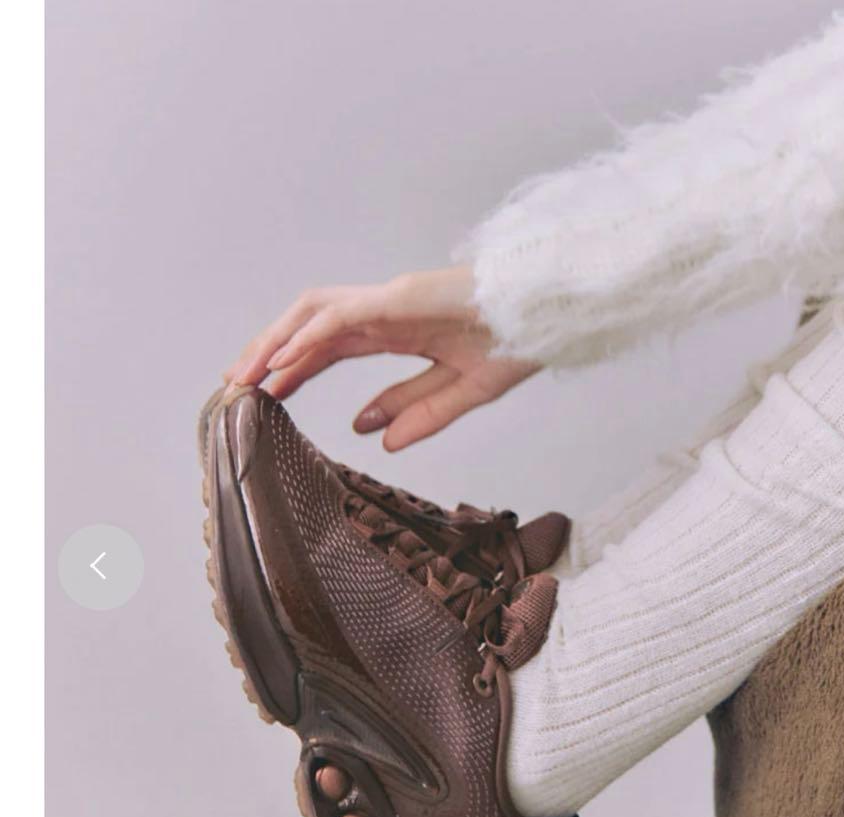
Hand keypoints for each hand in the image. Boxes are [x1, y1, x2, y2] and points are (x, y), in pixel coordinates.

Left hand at [225, 266, 537, 450]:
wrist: (548, 314)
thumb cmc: (515, 342)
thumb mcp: (462, 392)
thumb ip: (420, 412)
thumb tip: (375, 437)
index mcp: (398, 329)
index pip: (331, 345)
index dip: (297, 368)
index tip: (270, 394)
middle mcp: (385, 310)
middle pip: (310, 325)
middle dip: (271, 354)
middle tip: (239, 388)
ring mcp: (391, 299)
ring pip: (313, 313)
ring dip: (276, 341)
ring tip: (248, 375)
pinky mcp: (400, 297)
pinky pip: (340, 316)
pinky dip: (307, 337)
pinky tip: (284, 362)